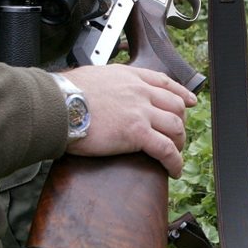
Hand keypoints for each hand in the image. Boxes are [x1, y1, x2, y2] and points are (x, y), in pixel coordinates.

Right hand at [59, 65, 196, 176]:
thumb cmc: (65, 93)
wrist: (58, 104)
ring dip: (179, 143)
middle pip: (175, 105)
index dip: (181, 93)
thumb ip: (106, 84)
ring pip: (175, 127)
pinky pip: (166, 149)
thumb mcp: (92, 77)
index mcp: (129, 77)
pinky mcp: (137, 132)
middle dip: (181, 122)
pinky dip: (174, 161)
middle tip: (178, 136)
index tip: (190, 101)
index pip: (164, 82)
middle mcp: (140, 92)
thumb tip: (101, 91)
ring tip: (175, 155)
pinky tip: (174, 170)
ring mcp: (141, 111)